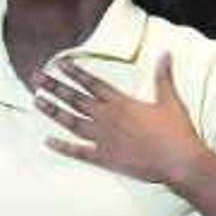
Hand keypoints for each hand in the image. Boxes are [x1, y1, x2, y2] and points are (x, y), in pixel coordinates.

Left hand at [36, 51, 212, 189]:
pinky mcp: (104, 157)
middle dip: (54, 86)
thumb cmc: (176, 131)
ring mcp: (103, 138)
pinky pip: (78, 151)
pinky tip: (47, 141)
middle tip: (36, 77)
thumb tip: (165, 54)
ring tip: (37, 101)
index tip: (58, 63)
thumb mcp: (170, 100)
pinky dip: (62, 147)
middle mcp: (107, 117)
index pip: (92, 83)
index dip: (74, 72)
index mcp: (122, 103)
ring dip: (53, 111)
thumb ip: (163, 77)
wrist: (179, 161)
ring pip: (71, 121)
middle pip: (75, 99)